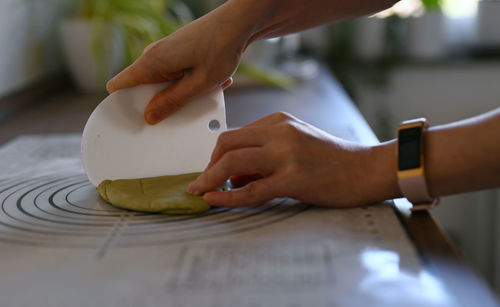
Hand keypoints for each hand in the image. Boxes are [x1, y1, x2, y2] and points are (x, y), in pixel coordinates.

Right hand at [106, 5, 250, 123]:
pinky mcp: (177, 54)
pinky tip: (211, 81)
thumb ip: (172, 101)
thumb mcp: (198, 84)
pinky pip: (175, 76)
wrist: (238, 24)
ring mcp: (165, 53)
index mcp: (152, 62)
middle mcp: (154, 55)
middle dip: (158, 104)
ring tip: (204, 89)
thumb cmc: (220, 49)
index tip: (134, 123)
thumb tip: (149, 116)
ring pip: (162, 84)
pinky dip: (190, 83)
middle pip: (142, 88)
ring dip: (180, 94)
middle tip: (181, 110)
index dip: (123, 106)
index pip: (119, 85)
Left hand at [188, 112, 399, 207]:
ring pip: (232, 162)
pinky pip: (250, 189)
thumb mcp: (298, 142)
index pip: (234, 134)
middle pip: (226, 143)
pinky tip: (215, 201)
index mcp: (279, 121)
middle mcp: (280, 132)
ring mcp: (286, 154)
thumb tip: (236, 174)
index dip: (216, 155)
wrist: (368, 168)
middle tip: (201, 183)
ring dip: (210, 179)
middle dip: (207, 165)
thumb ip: (267, 151)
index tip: (211, 172)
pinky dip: (227, 196)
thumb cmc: (334, 159)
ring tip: (201, 193)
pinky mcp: (293, 178)